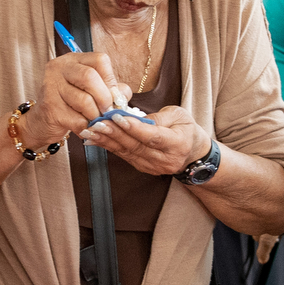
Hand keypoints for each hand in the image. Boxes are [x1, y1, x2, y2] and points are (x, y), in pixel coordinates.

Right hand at [21, 51, 126, 146]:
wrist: (42, 121)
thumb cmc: (70, 104)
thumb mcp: (91, 91)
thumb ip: (111, 89)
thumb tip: (123, 96)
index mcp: (73, 59)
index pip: (99, 60)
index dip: (111, 79)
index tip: (114, 96)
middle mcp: (59, 68)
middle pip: (90, 77)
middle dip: (104, 98)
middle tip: (108, 111)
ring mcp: (51, 86)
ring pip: (84, 101)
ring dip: (95, 116)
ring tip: (96, 121)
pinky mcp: (49, 107)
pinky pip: (76, 119)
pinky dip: (86, 127)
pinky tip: (85, 128)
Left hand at [79, 103, 209, 177]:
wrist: (193, 155)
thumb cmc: (186, 130)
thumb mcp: (180, 116)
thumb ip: (159, 117)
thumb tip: (136, 118)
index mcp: (177, 144)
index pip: (153, 137)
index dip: (135, 128)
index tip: (118, 118)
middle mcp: (164, 159)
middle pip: (136, 146)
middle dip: (114, 133)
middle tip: (97, 122)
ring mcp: (152, 166)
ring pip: (126, 152)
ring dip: (106, 140)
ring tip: (90, 130)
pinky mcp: (142, 168)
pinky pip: (123, 155)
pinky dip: (107, 146)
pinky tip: (93, 138)